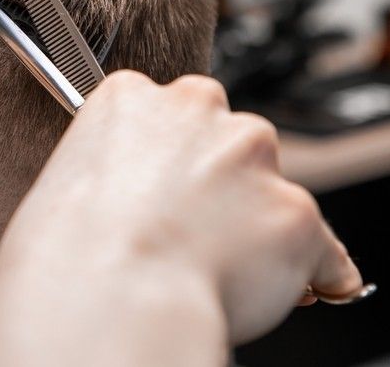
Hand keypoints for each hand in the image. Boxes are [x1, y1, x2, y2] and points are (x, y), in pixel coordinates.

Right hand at [0, 71, 361, 365]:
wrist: (111, 293)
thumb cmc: (70, 251)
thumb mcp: (67, 181)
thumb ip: (116, 167)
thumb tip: (134, 199)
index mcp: (132, 96)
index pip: (169, 112)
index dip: (168, 160)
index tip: (163, 188)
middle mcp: (198, 110)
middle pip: (229, 139)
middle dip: (222, 181)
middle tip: (193, 230)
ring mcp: (252, 158)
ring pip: (274, 192)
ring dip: (261, 224)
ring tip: (224, 271)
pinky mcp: (296, 212)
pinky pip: (322, 250)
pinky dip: (312, 273)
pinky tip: (296, 292)